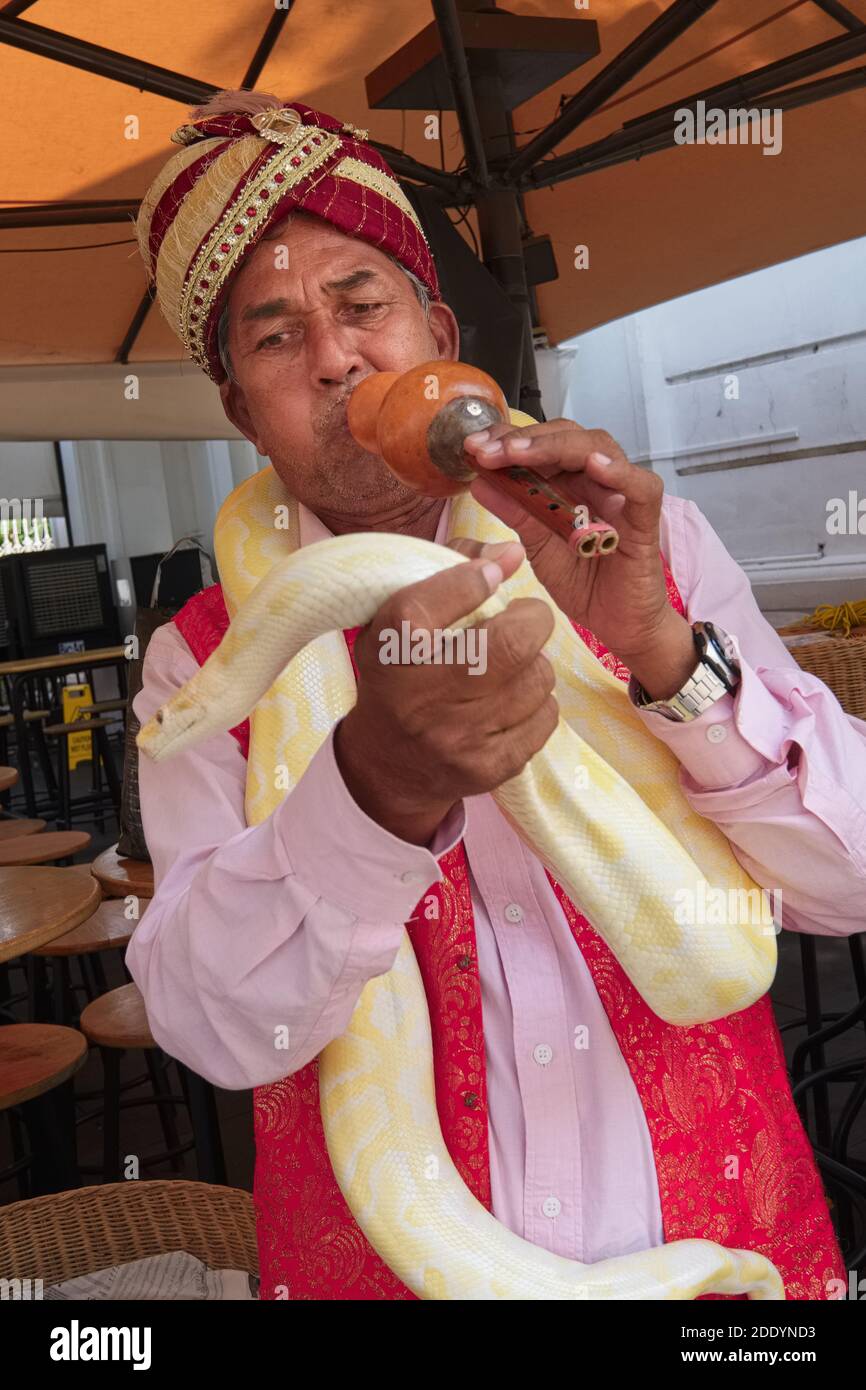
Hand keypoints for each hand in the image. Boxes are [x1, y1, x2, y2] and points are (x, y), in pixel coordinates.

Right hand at [333, 539, 558, 844]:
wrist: (387, 766)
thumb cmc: (401, 674)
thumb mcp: (400, 621)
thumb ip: (450, 570)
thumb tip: (512, 552)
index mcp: (391, 652)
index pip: (433, 601)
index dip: (473, 579)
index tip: (491, 572)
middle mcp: (421, 697)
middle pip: (511, 645)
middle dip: (532, 620)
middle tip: (526, 618)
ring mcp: (458, 737)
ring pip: (537, 679)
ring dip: (534, 663)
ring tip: (513, 666)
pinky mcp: (487, 768)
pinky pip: (545, 718)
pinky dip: (538, 702)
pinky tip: (514, 701)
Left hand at [463, 420, 695, 697]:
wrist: (617, 624)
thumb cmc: (582, 582)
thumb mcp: (536, 546)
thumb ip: (513, 511)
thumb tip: (478, 480)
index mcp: (568, 480)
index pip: (540, 443)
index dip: (506, 438)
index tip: (472, 446)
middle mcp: (595, 479)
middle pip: (566, 435)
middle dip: (523, 439)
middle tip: (486, 450)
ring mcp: (622, 495)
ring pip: (600, 448)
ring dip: (558, 446)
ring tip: (520, 453)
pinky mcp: (646, 520)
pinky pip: (642, 487)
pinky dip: (620, 473)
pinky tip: (594, 465)